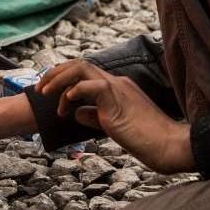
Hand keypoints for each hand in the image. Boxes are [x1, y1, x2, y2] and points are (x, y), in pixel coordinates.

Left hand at [40, 61, 193, 172]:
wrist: (170, 145)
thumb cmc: (147, 140)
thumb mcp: (114, 127)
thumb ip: (95, 116)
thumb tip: (76, 112)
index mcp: (117, 87)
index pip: (85, 73)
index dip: (63, 78)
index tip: (49, 92)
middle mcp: (117, 82)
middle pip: (80, 64)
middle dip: (55, 73)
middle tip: (39, 89)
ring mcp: (118, 89)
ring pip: (82, 68)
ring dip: (59, 79)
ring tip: (45, 94)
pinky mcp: (117, 101)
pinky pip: (91, 86)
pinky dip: (74, 91)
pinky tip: (67, 105)